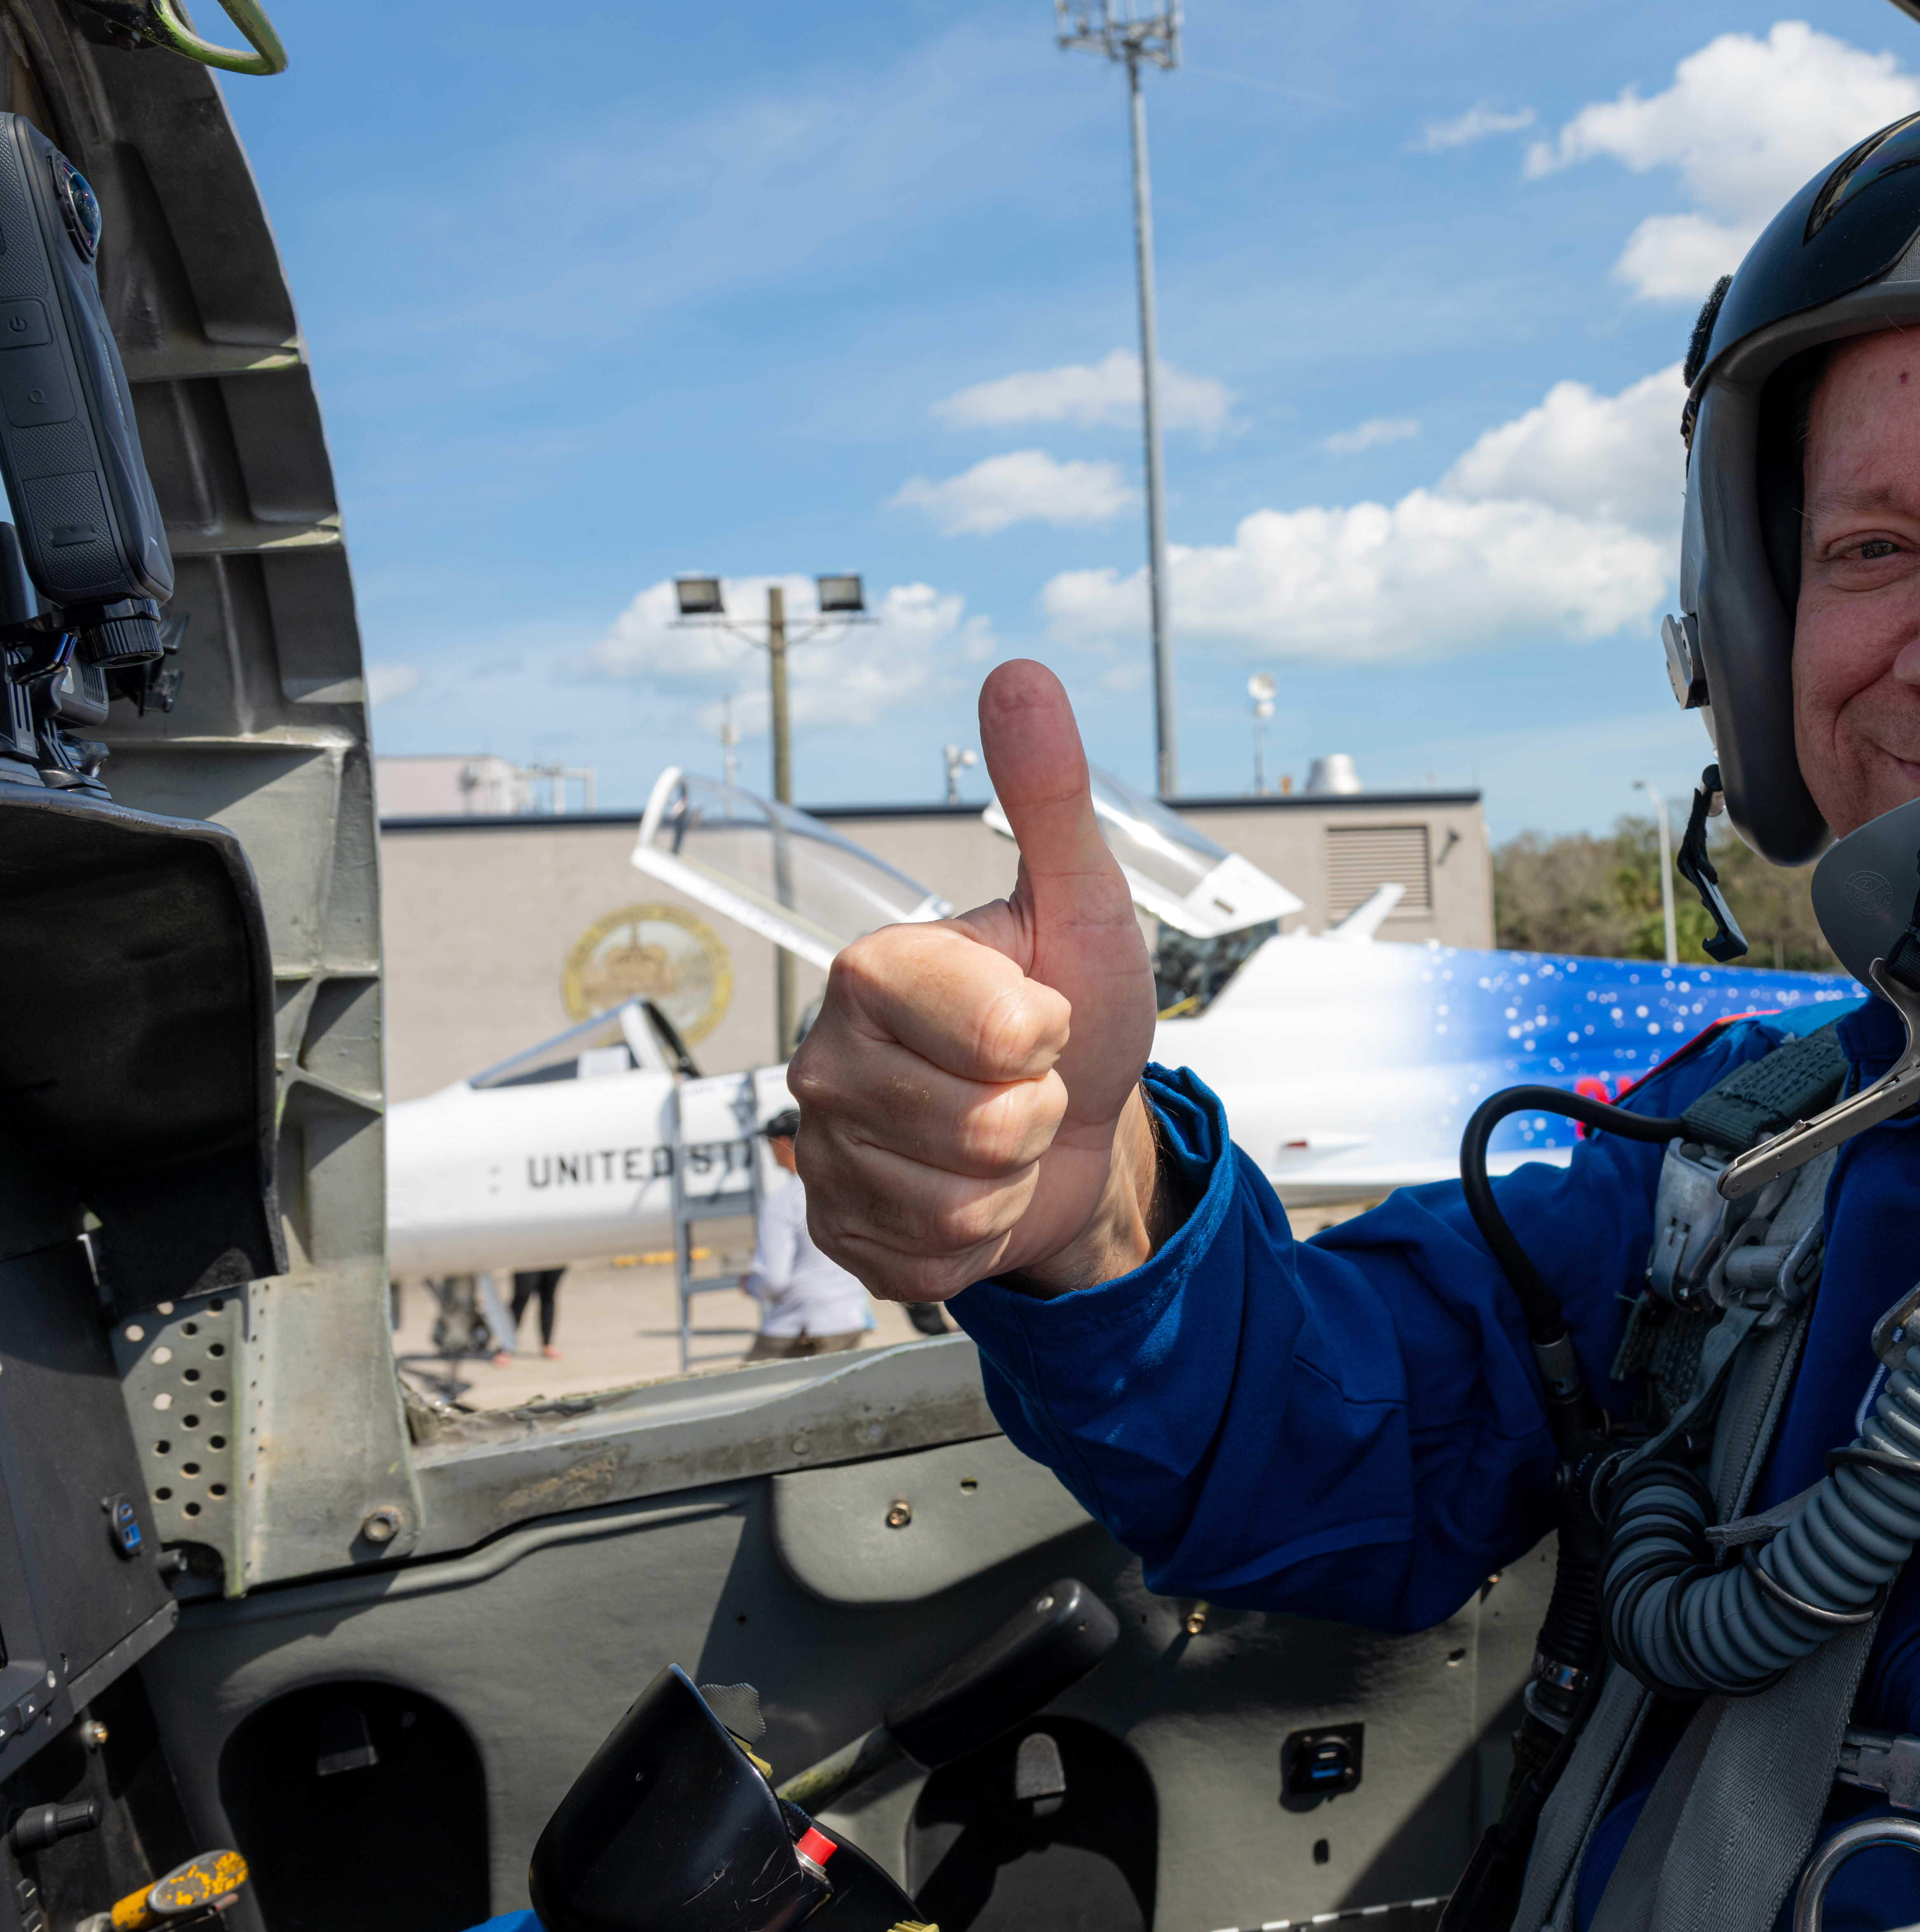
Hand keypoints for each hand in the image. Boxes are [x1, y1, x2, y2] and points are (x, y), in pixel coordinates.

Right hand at [790, 660, 1161, 1299]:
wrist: (1073, 1124)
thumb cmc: (1073, 1006)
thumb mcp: (1082, 902)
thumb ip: (1048, 795)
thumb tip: (1020, 675)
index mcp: (874, 970)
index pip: (1004, 1035)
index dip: (1049, 1035)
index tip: (1041, 1014)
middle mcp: (826, 1059)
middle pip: (987, 1125)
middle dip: (1035, 1110)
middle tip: (1023, 1081)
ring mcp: (825, 1154)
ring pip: (966, 1196)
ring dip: (1011, 1174)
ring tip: (1001, 1133)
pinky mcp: (843, 1235)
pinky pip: (937, 1257)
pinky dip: (978, 1233)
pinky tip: (967, 1191)